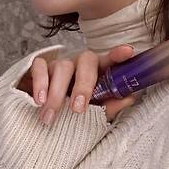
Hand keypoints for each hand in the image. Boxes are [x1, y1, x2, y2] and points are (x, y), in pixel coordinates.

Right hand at [16, 45, 137, 125]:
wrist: (43, 113)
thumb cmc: (74, 109)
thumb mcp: (93, 111)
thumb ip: (109, 106)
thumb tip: (130, 98)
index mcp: (97, 72)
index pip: (109, 60)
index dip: (118, 55)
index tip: (128, 52)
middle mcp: (80, 64)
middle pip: (86, 62)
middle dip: (83, 86)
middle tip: (78, 109)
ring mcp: (60, 63)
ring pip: (62, 67)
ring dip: (57, 94)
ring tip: (51, 116)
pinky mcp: (40, 65)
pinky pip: (40, 67)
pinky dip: (39, 84)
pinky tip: (39, 101)